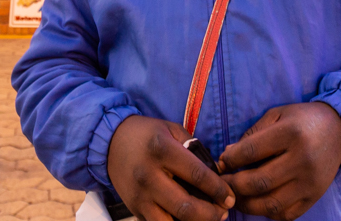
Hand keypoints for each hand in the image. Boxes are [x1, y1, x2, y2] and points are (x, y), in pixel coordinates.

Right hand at [107, 116, 234, 220]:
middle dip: (210, 214)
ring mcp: (139, 196)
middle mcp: (149, 175)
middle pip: (186, 206)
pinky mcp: (134, 209)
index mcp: (162, 150)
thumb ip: (194, 149)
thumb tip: (215, 173)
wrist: (110, 142)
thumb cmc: (147, 134)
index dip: (218, 189)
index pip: (197, 175)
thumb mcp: (172, 130)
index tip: (230, 197)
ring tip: (209, 219)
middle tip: (224, 213)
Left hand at [217, 103, 340, 220]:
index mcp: (291, 133)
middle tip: (221, 183)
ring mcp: (310, 182)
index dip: (230, 160)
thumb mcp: (277, 115)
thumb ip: (252, 134)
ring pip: (271, 204)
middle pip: (259, 182)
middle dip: (233, 185)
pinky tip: (257, 202)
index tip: (221, 162)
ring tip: (234, 196)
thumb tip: (227, 157)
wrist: (339, 130)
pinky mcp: (314, 197)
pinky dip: (267, 212)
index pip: (251, 152)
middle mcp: (302, 160)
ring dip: (246, 204)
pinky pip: (286, 214)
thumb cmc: (302, 120)